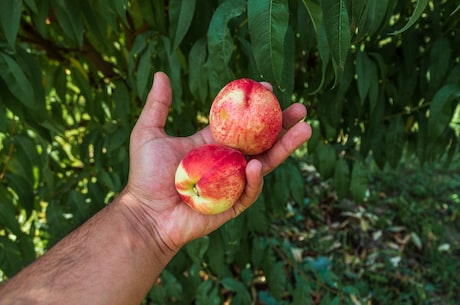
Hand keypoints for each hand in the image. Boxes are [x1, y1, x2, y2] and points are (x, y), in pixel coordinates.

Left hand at [124, 72, 311, 252]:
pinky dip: (255, 179)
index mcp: (212, 143)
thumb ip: (157, 106)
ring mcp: (232, 183)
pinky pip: (249, 190)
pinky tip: (256, 165)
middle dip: (282, 125)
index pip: (241, 123)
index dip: (255, 106)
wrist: (145, 215)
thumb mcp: (148, 134)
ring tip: (305, 130)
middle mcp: (227, 161)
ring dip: (285, 147)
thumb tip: (161, 75)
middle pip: (261, 141)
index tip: (267, 88)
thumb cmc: (145, 176)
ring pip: (265, 163)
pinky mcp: (233, 204)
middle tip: (301, 109)